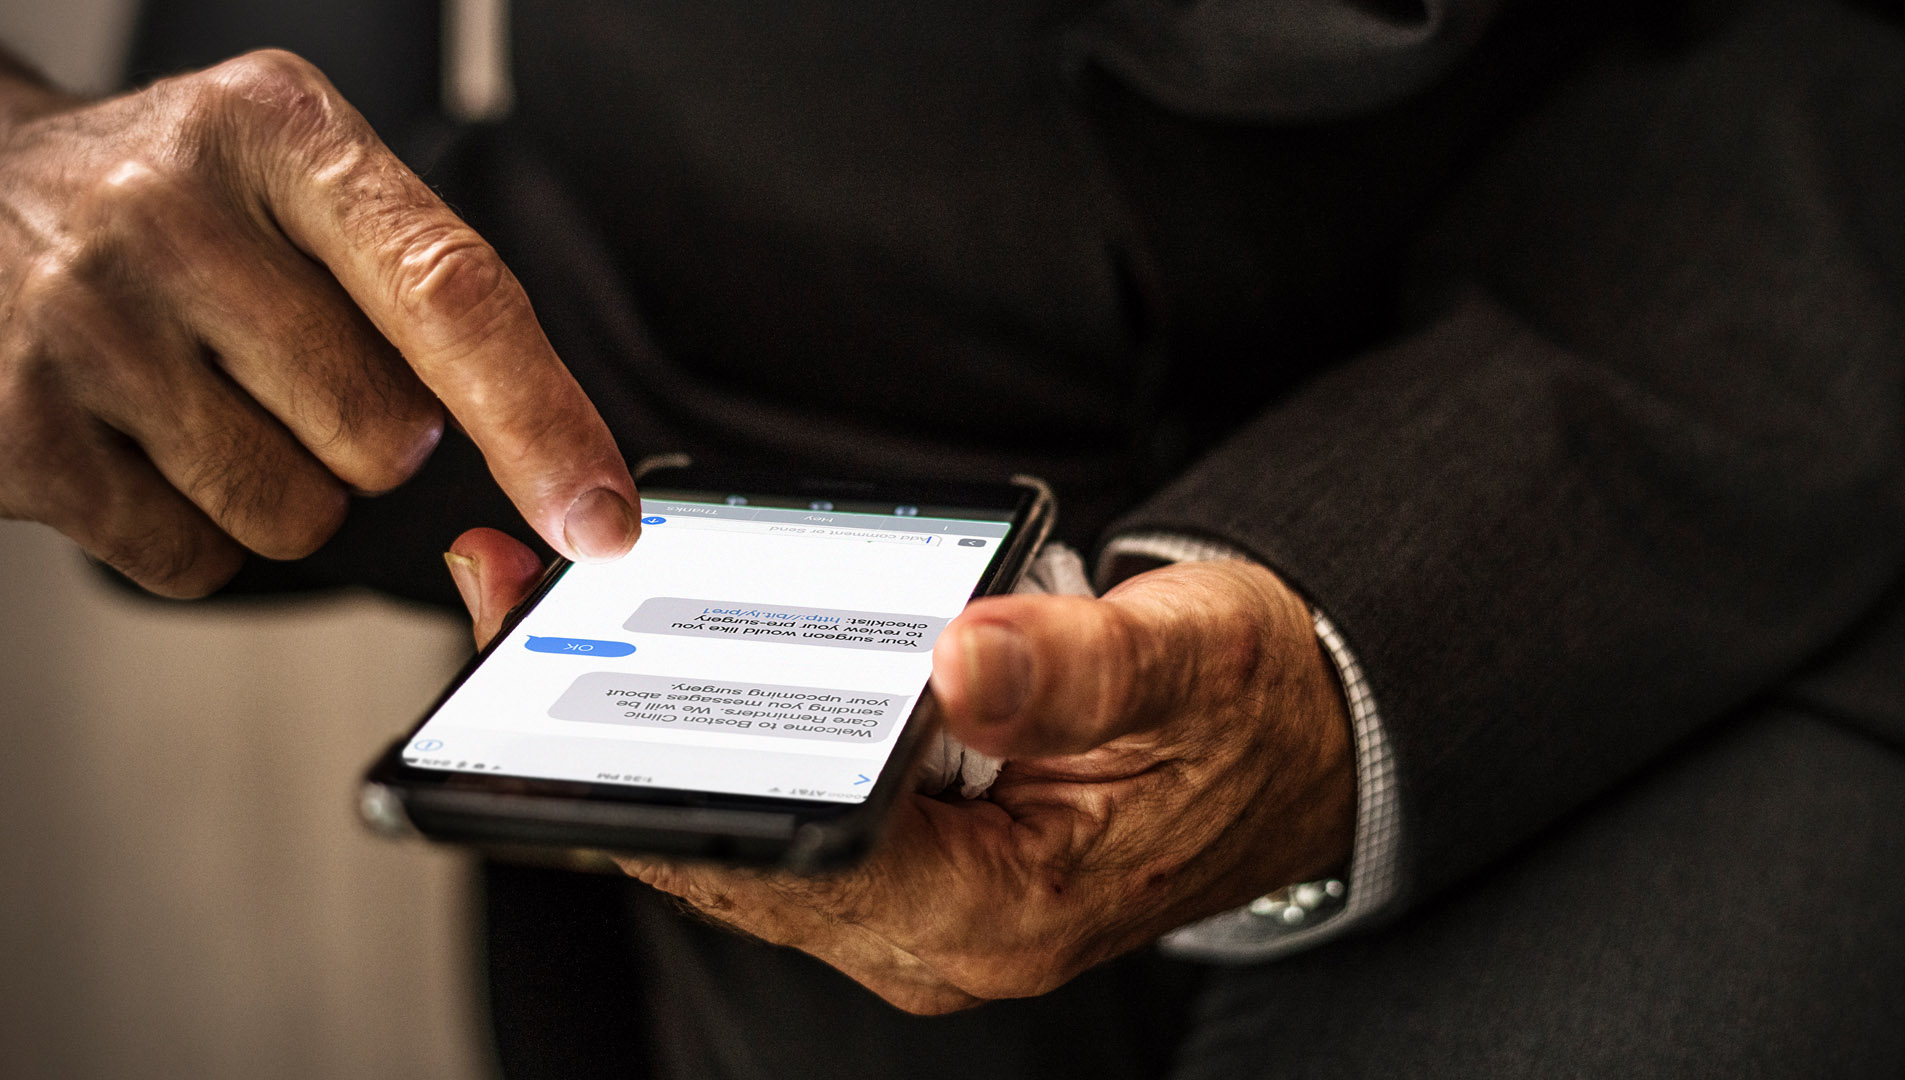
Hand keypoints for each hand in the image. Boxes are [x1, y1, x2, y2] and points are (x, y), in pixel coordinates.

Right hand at [0, 50, 638, 596]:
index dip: (542, 420)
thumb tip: (569, 479)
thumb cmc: (173, 204)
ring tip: (201, 393)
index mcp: (281, 131)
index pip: (453, 296)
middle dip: (365, 436)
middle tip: (279, 361)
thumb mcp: (299, 177)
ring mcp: (82, 322)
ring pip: (297, 516)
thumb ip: (429, 290)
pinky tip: (142, 439)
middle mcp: (170, 210)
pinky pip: (197, 560)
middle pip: (384, 437)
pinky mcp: (18, 433)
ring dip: (282, 488)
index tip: (601, 517)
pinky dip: (195, 530)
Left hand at [448, 528, 1356, 1013]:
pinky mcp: (909, 864)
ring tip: (543, 608)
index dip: (674, 782)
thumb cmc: (1244, 707)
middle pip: (739, 855)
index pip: (802, 861)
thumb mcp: (1186, 662)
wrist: (1293, 747)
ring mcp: (916, 907)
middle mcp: (938, 933)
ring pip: (744, 835)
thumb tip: (960, 667)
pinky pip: (780, 812)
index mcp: (1000, 910)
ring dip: (648, 734)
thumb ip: (1073, 672)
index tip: (565, 684)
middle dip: (613, 747)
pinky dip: (714, 736)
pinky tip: (661, 652)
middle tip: (507, 608)